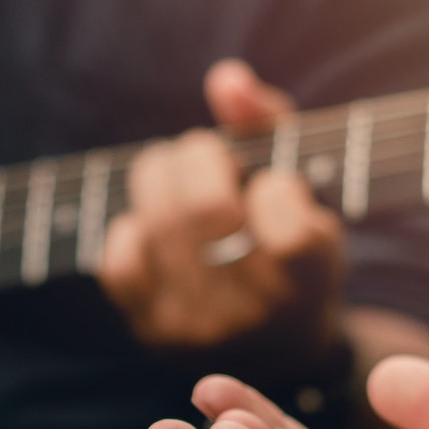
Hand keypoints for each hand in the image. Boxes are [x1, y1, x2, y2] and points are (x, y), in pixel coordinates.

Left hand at [99, 60, 341, 366]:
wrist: (273, 350)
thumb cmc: (292, 245)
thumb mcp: (307, 188)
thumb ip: (271, 124)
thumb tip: (224, 78)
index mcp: (309, 281)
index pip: (283, 219)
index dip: (274, 187)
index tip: (274, 188)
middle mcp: (254, 315)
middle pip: (202, 208)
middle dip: (196, 157)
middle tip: (205, 156)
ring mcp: (198, 329)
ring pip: (155, 224)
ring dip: (159, 177)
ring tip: (180, 178)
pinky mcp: (151, 334)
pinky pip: (118, 260)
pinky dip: (134, 228)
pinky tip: (157, 228)